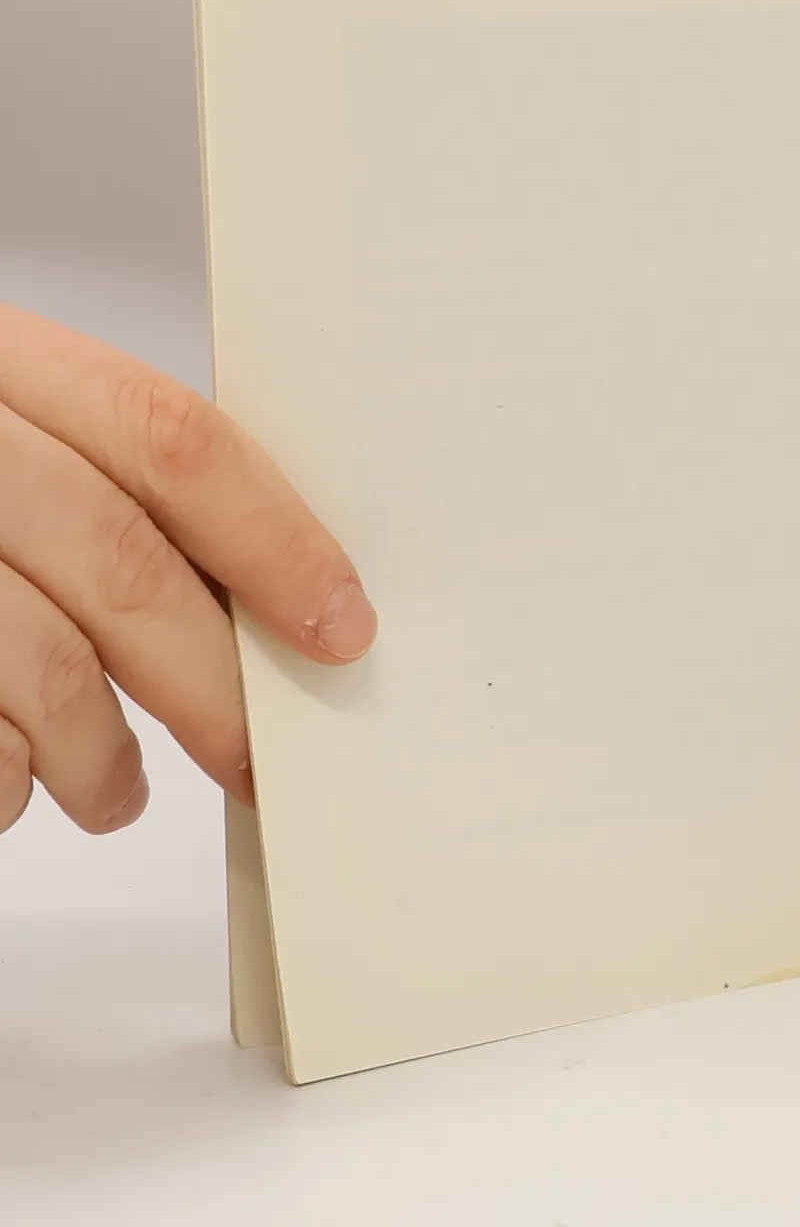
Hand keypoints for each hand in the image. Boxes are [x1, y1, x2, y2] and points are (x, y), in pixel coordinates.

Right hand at [0, 304, 374, 834]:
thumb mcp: (1, 435)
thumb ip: (99, 484)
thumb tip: (266, 590)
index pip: (170, 439)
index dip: (275, 538)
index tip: (339, 625)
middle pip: (119, 564)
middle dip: (211, 682)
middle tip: (253, 756)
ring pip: (40, 665)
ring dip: (100, 758)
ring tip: (113, 791)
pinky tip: (5, 787)